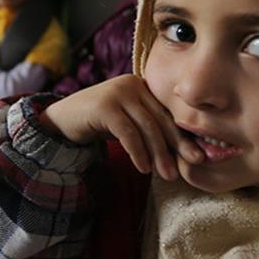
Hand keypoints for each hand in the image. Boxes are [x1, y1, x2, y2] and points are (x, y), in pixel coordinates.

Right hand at [40, 75, 202, 179]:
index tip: (198, 157)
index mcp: (142, 86)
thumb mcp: (128, 124)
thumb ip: (149, 129)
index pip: (166, 114)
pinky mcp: (104, 105)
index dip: (182, 137)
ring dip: (159, 153)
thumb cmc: (99, 125)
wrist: (60, 121)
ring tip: (167, 175)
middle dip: (176, 146)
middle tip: (189, 167)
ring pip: (146, 127)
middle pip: (160, 119)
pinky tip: (143, 168)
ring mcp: (117, 92)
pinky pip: (127, 132)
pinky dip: (138, 152)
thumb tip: (182, 153)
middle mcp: (132, 84)